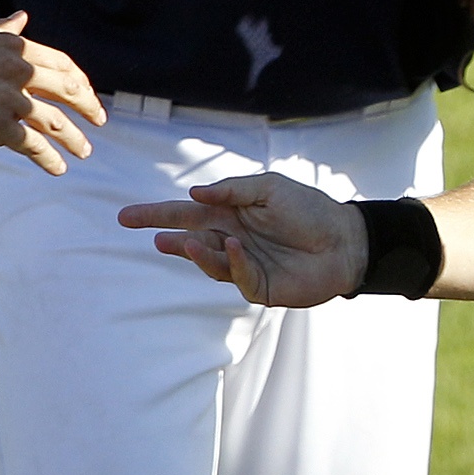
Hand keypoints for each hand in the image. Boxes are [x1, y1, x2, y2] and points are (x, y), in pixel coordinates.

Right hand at [0, 15, 103, 171]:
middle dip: (89, 107)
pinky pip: (34, 146)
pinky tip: (58, 168)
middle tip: (100, 121)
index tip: (89, 94)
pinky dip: (50, 159)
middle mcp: (17, 71)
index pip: (63, 65)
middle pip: (68, 91)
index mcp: (14, 47)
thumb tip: (24, 16)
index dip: (81, 82)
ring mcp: (8, 100)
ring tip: (84, 152)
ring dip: (75, 139)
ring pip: (56, 122)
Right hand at [120, 174, 371, 306]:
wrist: (346, 241)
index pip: (186, 212)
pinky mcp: (260, 286)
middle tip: (151, 236)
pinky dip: (233, 261)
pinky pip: (237, 275)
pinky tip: (235, 246)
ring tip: (184, 242)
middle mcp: (232, 239)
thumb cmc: (311, 210)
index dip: (157, 215)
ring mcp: (244, 264)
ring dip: (196, 252)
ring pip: (209, 261)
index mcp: (230, 213)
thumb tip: (194, 192)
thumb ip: (233, 189)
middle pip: (190, 239)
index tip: (127, 216)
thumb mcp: (270, 188)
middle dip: (168, 237)